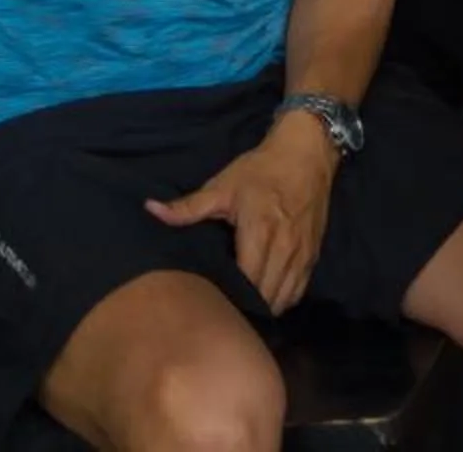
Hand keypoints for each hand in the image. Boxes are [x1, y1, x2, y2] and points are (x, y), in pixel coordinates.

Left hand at [145, 117, 338, 314]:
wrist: (307, 153)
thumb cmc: (261, 170)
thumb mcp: (223, 186)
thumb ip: (188, 206)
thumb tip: (149, 209)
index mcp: (260, 232)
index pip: (245, 281)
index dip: (227, 296)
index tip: (208, 301)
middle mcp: (284, 247)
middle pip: (265, 295)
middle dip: (244, 306)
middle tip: (221, 309)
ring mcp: (302, 253)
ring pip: (283, 298)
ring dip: (264, 306)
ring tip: (242, 307)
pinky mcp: (313, 254)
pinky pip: (298, 291)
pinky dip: (282, 300)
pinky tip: (266, 297)